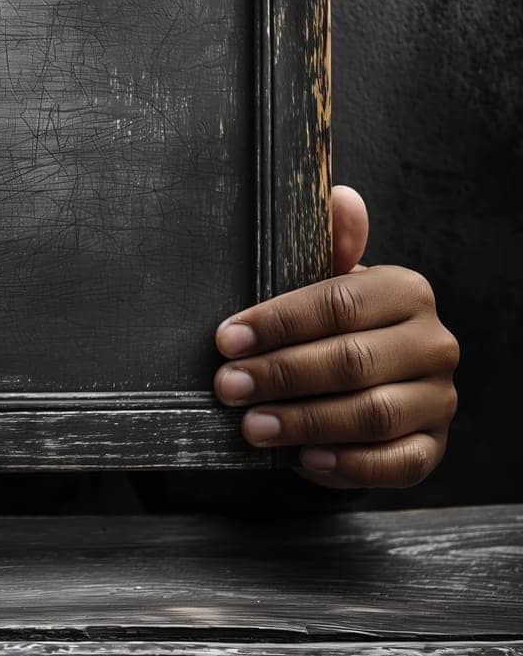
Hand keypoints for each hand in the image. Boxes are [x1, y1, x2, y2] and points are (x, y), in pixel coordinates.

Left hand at [213, 185, 458, 487]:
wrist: (369, 376)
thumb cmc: (335, 323)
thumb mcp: (324, 281)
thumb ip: (329, 245)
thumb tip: (341, 197)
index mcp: (406, 292)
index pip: (338, 303)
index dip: (277, 323)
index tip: (225, 339)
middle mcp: (433, 344)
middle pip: (352, 362)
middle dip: (281, 376)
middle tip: (228, 386)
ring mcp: (437, 398)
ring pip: (371, 415)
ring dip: (305, 422)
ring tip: (252, 425)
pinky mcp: (432, 447)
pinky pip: (395, 463)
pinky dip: (346, 465)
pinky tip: (303, 459)